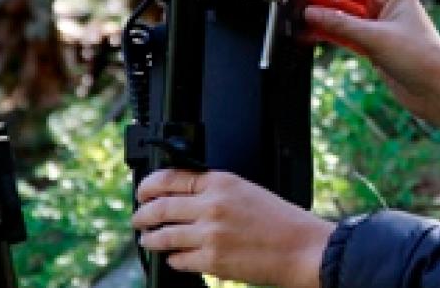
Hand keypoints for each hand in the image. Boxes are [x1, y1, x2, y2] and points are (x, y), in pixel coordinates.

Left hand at [132, 169, 332, 287]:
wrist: (301, 247)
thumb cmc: (281, 220)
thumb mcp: (247, 191)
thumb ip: (214, 192)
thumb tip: (181, 199)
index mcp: (222, 182)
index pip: (171, 178)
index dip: (149, 186)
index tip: (142, 192)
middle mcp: (212, 206)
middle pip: (160, 207)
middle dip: (142, 215)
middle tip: (139, 219)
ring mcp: (210, 234)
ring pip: (163, 236)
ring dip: (151, 239)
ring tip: (148, 240)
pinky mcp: (212, 261)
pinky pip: (178, 260)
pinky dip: (173, 259)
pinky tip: (175, 257)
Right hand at [294, 0, 439, 144]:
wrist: (439, 93)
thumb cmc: (422, 59)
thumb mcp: (377, 39)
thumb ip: (341, 25)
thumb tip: (311, 13)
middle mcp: (385, 3)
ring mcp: (378, 23)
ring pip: (341, 12)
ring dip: (320, 14)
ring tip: (293, 14)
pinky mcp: (373, 43)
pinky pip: (343, 32)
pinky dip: (327, 31)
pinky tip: (307, 31)